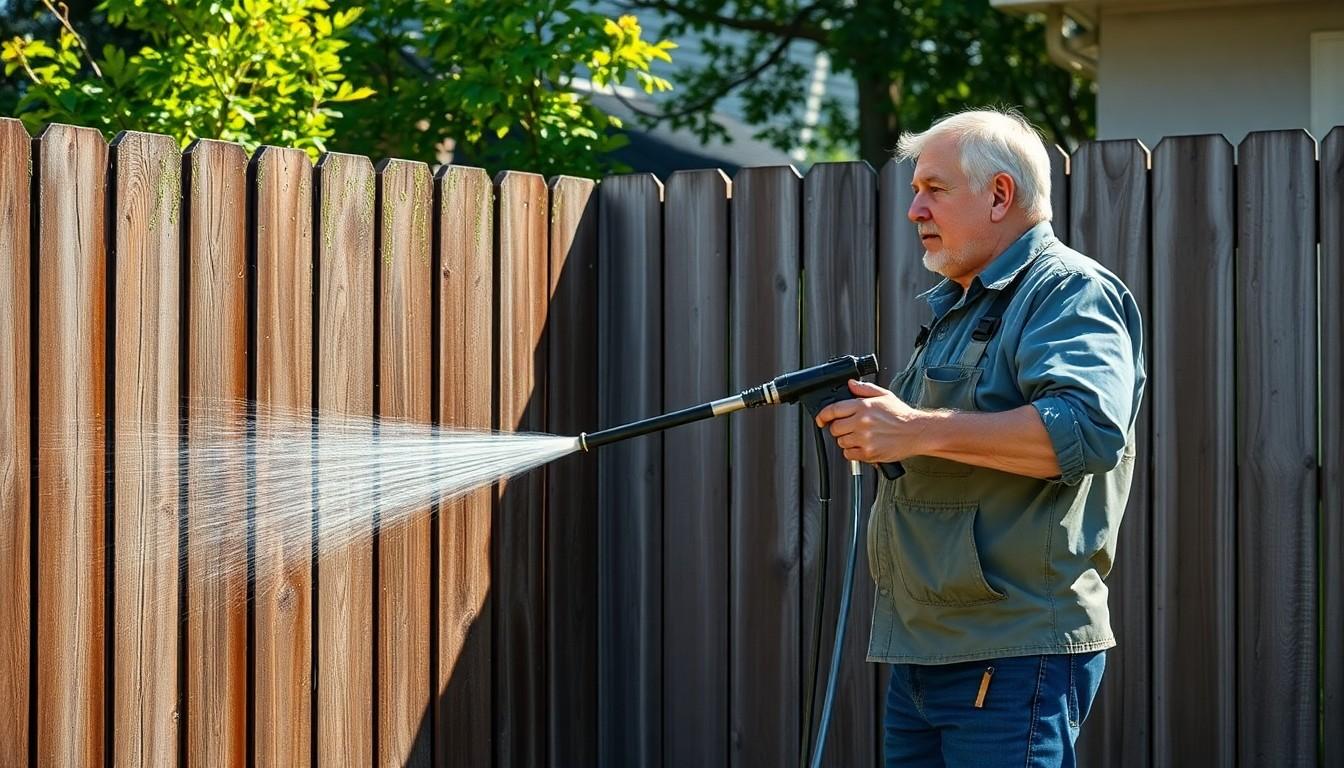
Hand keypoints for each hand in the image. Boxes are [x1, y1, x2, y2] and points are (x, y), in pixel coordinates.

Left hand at [814, 380, 929, 462]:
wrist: (917, 432)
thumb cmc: (901, 415)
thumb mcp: (884, 395)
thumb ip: (864, 389)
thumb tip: (850, 384)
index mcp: (863, 406)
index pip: (833, 410)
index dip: (823, 415)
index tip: (821, 419)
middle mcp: (862, 422)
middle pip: (835, 428)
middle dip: (838, 428)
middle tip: (848, 428)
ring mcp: (864, 439)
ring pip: (841, 442)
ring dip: (846, 440)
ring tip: (860, 436)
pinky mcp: (868, 453)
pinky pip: (849, 454)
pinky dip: (852, 452)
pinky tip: (863, 446)